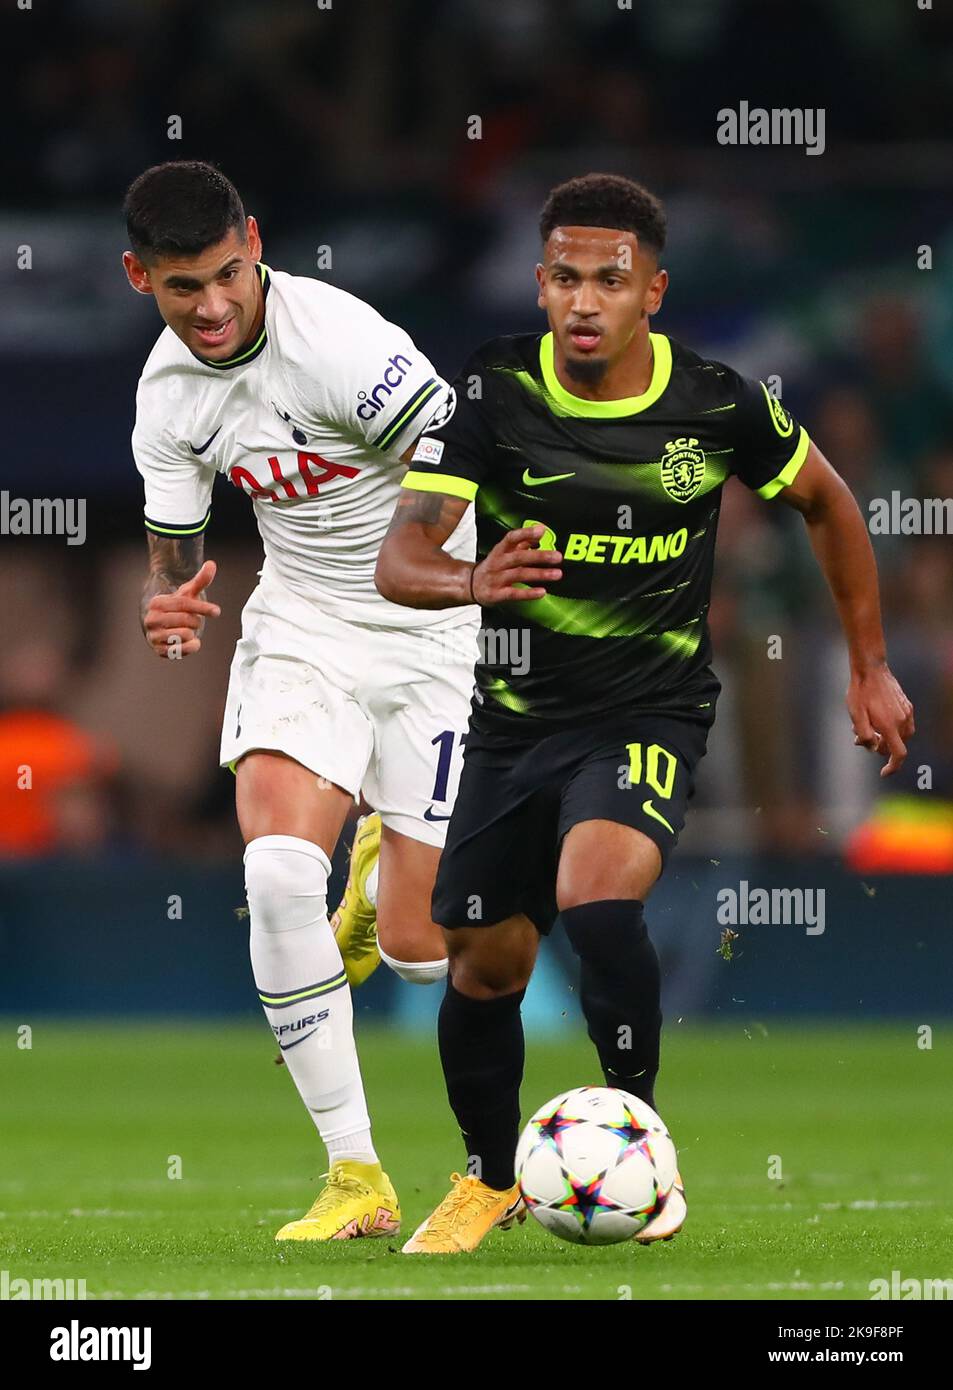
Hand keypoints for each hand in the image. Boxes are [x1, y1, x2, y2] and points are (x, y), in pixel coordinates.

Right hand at [143, 560, 220, 657]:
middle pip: (187, 620)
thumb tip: (211, 565)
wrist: (165, 626)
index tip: (217, 611)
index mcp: (157, 603)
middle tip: (192, 621)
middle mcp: (151, 620)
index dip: (203, 607)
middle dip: (196, 621)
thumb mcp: (189, 593)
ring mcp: (154, 636)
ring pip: (185, 635)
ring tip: (187, 629)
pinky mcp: (159, 651)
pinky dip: (191, 646)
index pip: (185, 604)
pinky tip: (189, 641)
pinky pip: (182, 651)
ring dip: (193, 633)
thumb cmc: (178, 607)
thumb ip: (201, 580)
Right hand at [470, 526, 561, 603]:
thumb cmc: (493, 566)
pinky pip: (514, 593)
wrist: (470, 585)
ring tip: (557, 574)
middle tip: (557, 557)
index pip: (511, 538)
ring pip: (519, 574)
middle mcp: (497, 563)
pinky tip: (542, 592)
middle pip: (518, 557)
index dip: (526, 533)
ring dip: (539, 574)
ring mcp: (496, 579)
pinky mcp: (496, 594)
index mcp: (500, 550)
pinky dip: (528, 593)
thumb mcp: (504, 552)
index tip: (541, 531)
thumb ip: (522, 542)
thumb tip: (540, 532)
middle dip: (539, 556)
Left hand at [847, 662, 914, 776]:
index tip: (883, 772)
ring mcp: (907, 712)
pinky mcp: (907, 705)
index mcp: (890, 725)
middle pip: (896, 745)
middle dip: (880, 747)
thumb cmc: (860, 692)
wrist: (870, 669)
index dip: (892, 767)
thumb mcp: (855, 716)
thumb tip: (873, 748)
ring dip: (886, 737)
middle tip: (859, 737)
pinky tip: (876, 719)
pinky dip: (892, 728)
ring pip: (900, 735)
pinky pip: (903, 724)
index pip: (898, 754)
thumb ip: (865, 735)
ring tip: (867, 727)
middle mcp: (902, 720)